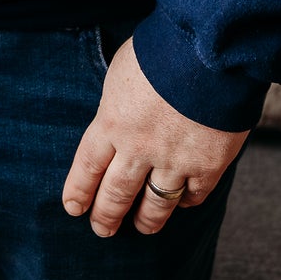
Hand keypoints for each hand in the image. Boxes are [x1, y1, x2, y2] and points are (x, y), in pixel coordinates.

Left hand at [61, 38, 247, 238]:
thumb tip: (116, 120)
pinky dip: (185, 201)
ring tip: (141, 228)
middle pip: (116, 192)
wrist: (206, 50)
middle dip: (106, 215)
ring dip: (146, 220)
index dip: (79, 190)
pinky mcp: (207, 166)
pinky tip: (181, 202)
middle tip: (102, 229)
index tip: (73, 207)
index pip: (87, 166)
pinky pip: (193, 195)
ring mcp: (174, 160)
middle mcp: (139, 148)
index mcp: (112, 121)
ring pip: (155, 204)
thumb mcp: (121, 72)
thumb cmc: (160, 50)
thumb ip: (117, 104)